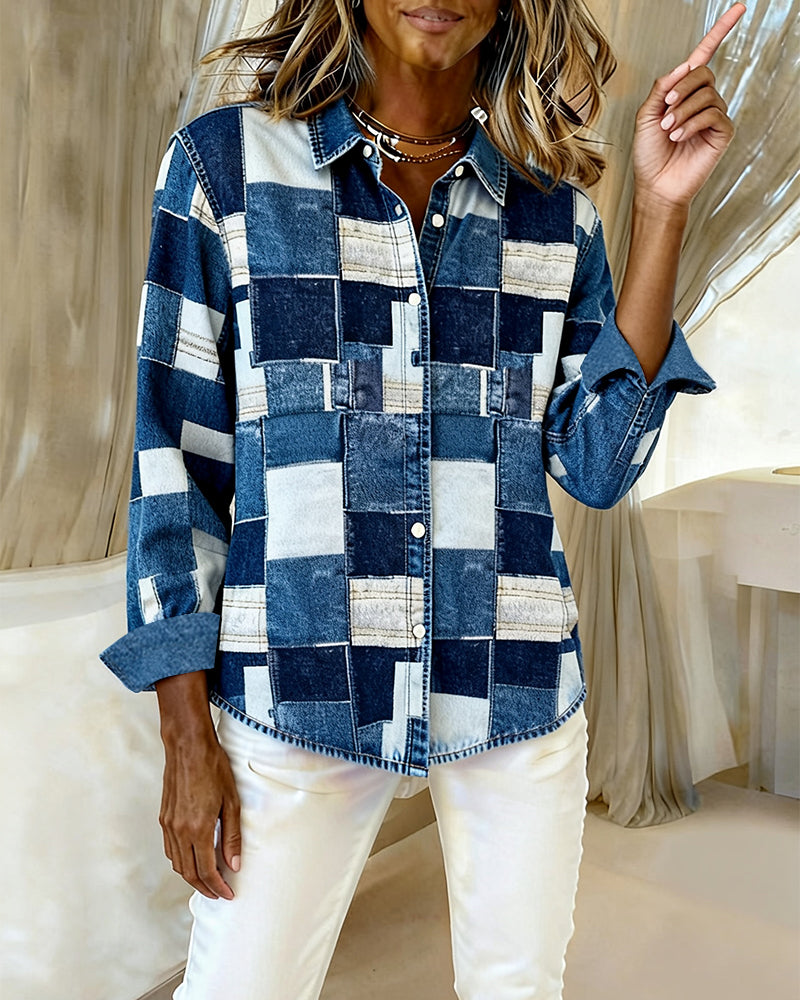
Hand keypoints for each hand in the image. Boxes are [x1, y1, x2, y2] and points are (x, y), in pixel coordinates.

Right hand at [159, 731, 241, 899]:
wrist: (189, 747)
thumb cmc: (214, 769)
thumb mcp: (232, 802)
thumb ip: (232, 836)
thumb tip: (234, 865)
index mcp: (199, 829)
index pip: (207, 871)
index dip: (218, 887)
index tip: (228, 894)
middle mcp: (180, 831)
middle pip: (189, 873)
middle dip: (205, 888)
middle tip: (219, 893)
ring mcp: (168, 825)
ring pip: (178, 863)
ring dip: (192, 877)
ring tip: (208, 880)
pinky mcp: (164, 818)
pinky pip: (170, 850)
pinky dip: (181, 861)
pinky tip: (193, 859)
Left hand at [632, 3, 745, 209]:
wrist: (655, 186)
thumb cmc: (649, 155)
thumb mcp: (646, 116)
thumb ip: (662, 88)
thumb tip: (683, 65)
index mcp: (683, 92)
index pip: (704, 55)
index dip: (720, 31)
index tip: (739, 9)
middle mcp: (702, 100)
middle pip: (702, 72)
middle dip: (681, 88)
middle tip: (665, 110)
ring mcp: (713, 116)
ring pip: (706, 94)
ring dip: (683, 110)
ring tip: (669, 131)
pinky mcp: (721, 133)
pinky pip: (713, 113)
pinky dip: (693, 122)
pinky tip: (680, 136)